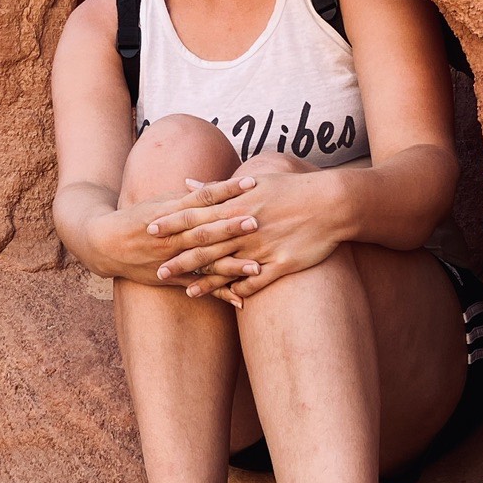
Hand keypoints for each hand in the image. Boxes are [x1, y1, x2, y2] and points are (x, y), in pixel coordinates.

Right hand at [90, 186, 246, 283]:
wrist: (105, 244)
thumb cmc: (137, 218)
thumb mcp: (160, 202)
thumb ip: (189, 197)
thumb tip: (219, 187)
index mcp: (171, 212)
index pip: (203, 198)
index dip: (226, 190)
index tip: (250, 182)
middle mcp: (172, 235)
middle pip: (205, 230)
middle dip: (230, 227)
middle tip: (256, 222)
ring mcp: (171, 258)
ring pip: (205, 261)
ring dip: (231, 266)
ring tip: (257, 268)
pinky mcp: (170, 277)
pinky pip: (197, 286)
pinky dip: (218, 293)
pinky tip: (240, 299)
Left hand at [148, 167, 347, 302]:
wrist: (333, 202)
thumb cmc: (292, 189)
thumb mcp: (254, 182)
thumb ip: (218, 188)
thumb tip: (188, 183)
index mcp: (237, 205)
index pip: (197, 215)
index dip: (172, 223)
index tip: (149, 229)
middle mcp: (246, 227)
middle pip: (206, 245)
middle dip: (180, 258)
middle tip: (157, 270)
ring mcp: (263, 247)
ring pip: (228, 267)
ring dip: (206, 281)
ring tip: (186, 293)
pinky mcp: (281, 263)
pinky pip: (257, 281)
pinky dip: (241, 290)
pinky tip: (228, 300)